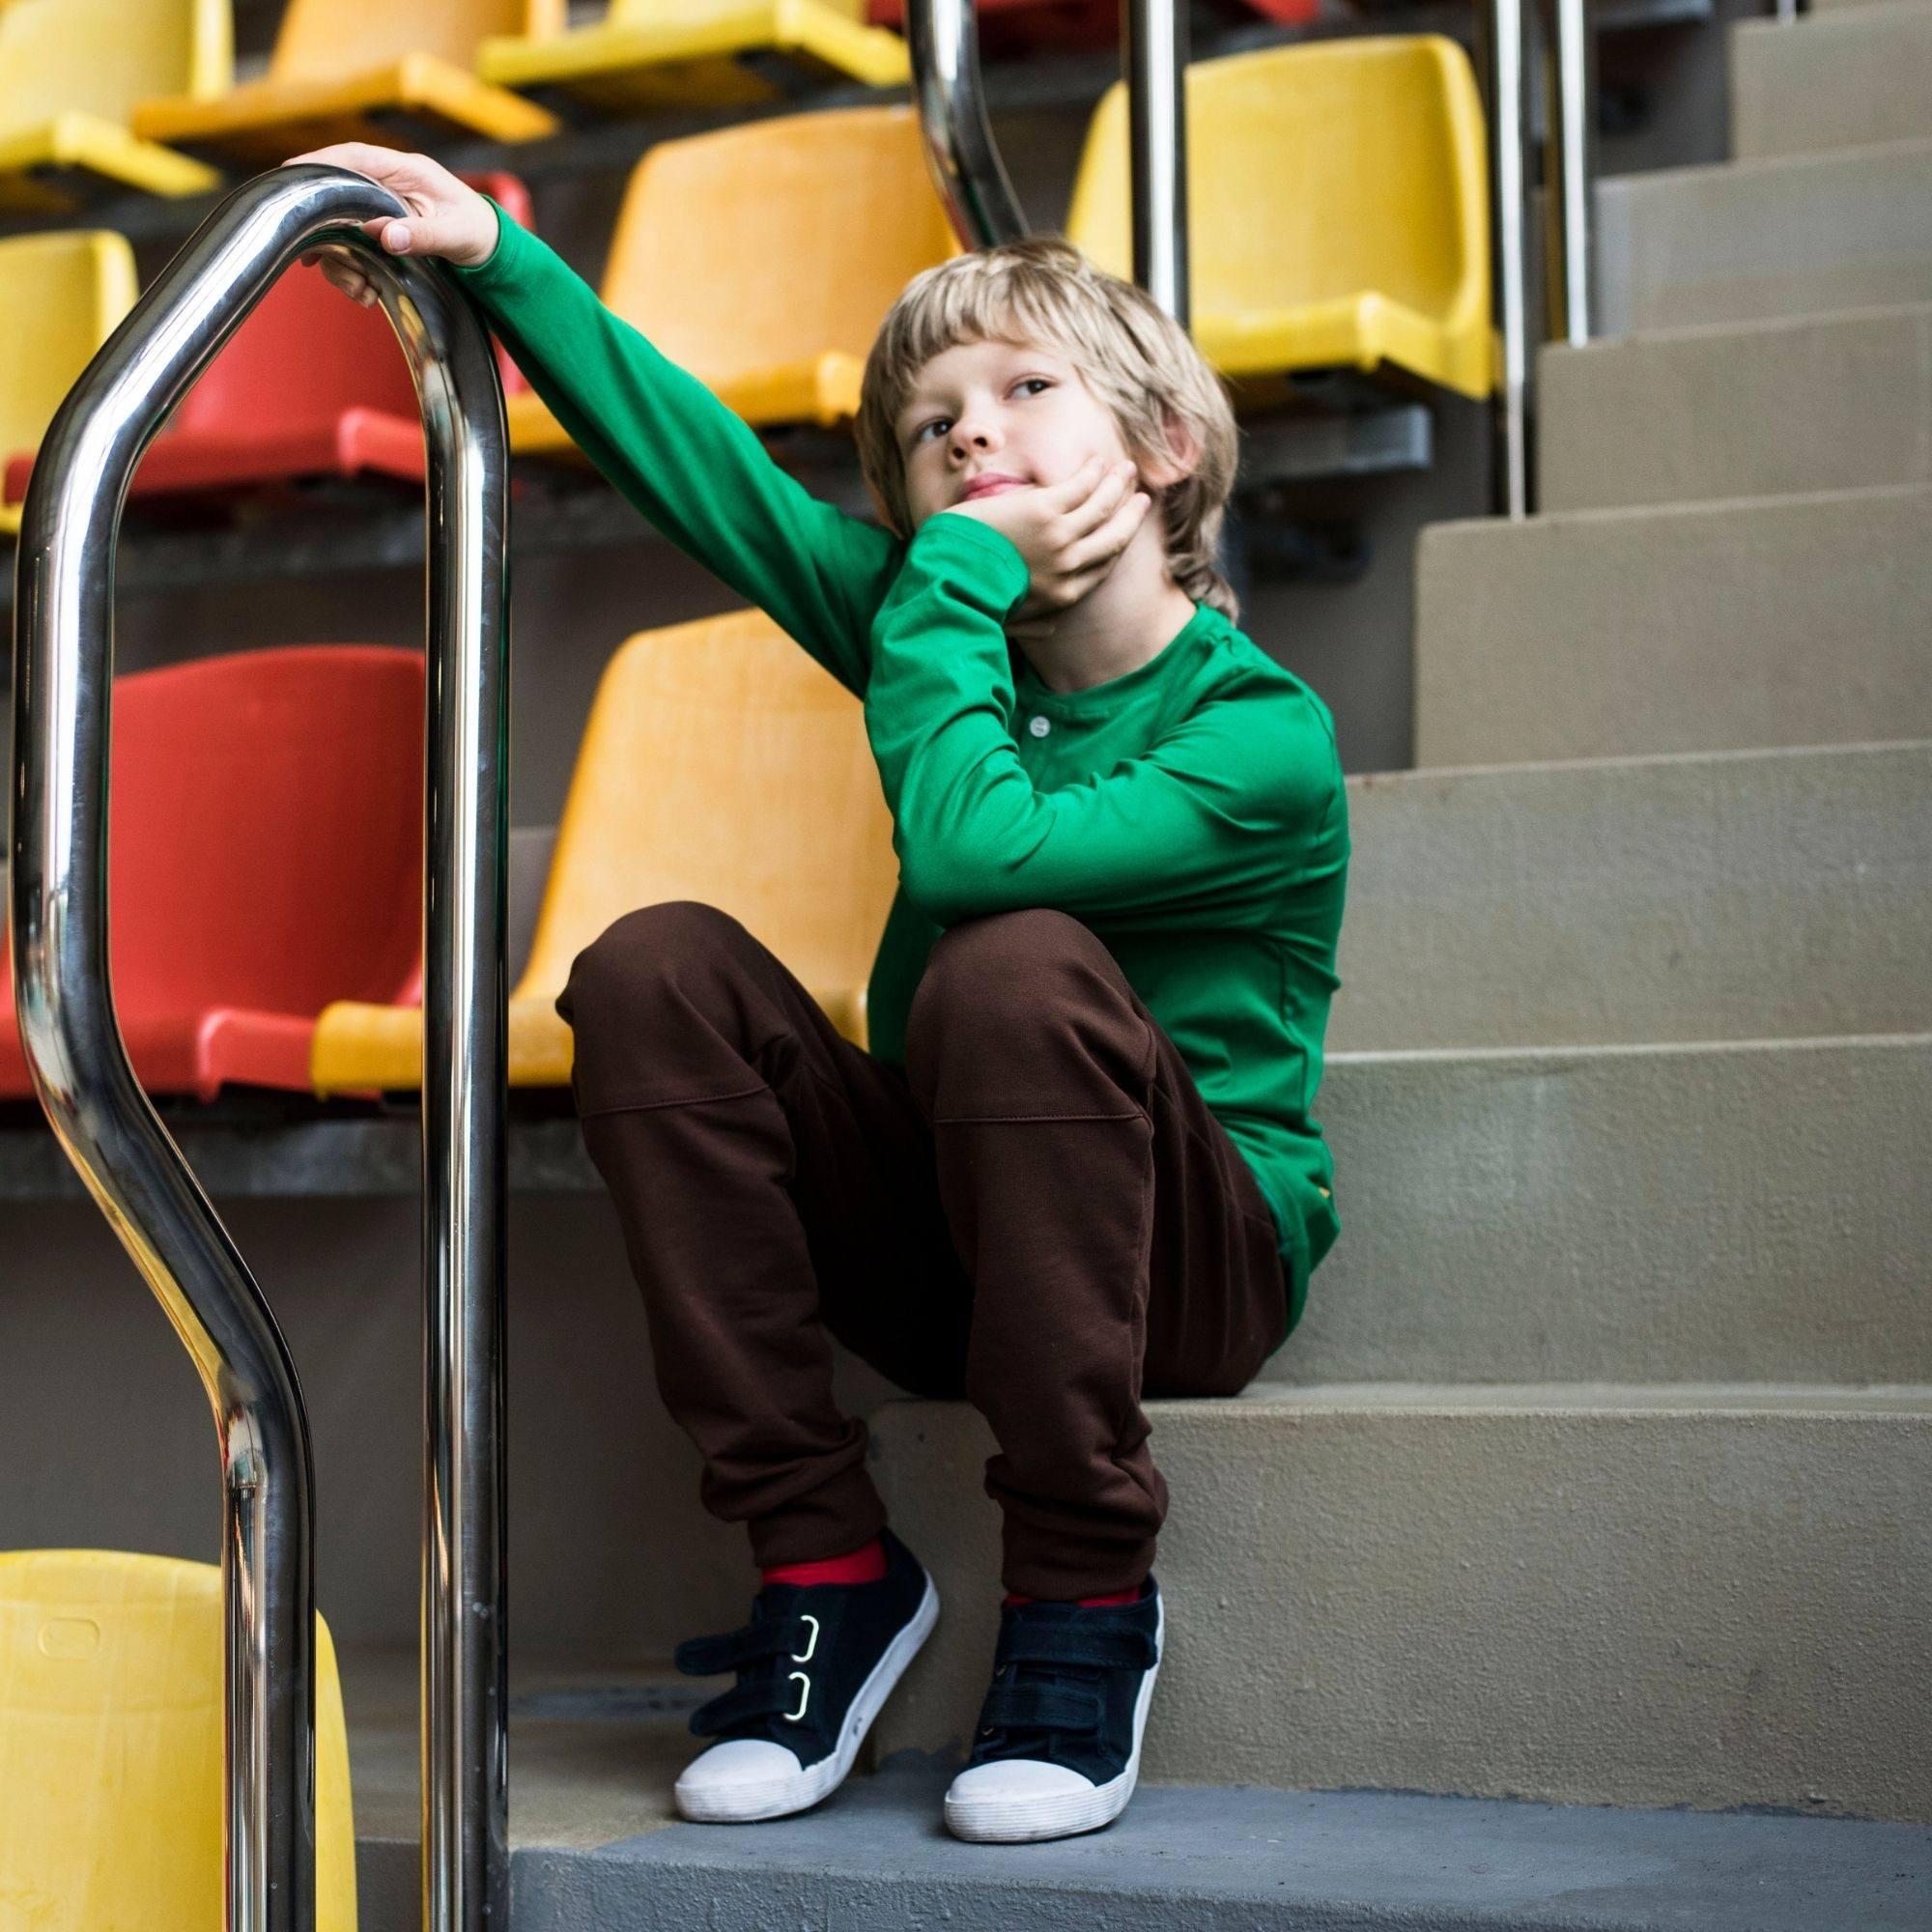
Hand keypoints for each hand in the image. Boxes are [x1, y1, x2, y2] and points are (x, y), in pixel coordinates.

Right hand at [283, 143, 498, 304]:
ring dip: (340, 263)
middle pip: (334, 197)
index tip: (291, 174)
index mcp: (404, 170)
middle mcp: (384, 186)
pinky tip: (367, 295)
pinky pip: (350, 250)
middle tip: (314, 260)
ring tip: (361, 291)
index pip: (351, 157)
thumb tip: (383, 235)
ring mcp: (377, 209)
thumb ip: (423, 235)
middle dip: (322, 232)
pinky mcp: (376, 232)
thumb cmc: (477, 230)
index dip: (317, 163)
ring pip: (337, 229)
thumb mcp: (456, 234)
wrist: (489, 248)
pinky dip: (352, 274)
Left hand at [943, 456, 1151, 617]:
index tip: (1125, 530)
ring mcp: (1059, 538)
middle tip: (1140, 497)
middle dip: (1130, 515)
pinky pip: (1079, 487)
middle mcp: (1070, 567)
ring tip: (1125, 469)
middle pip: (1113, 537)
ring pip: (1101, 506)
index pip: (1102, 566)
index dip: (1118, 544)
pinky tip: (1096, 461)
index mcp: (1063, 595)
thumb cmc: (974, 600)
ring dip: (1116, 485)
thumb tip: (1051, 632)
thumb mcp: (1008, 623)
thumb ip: (1032, 627)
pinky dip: (1091, 473)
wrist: (951, 580)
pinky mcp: (1043, 511)